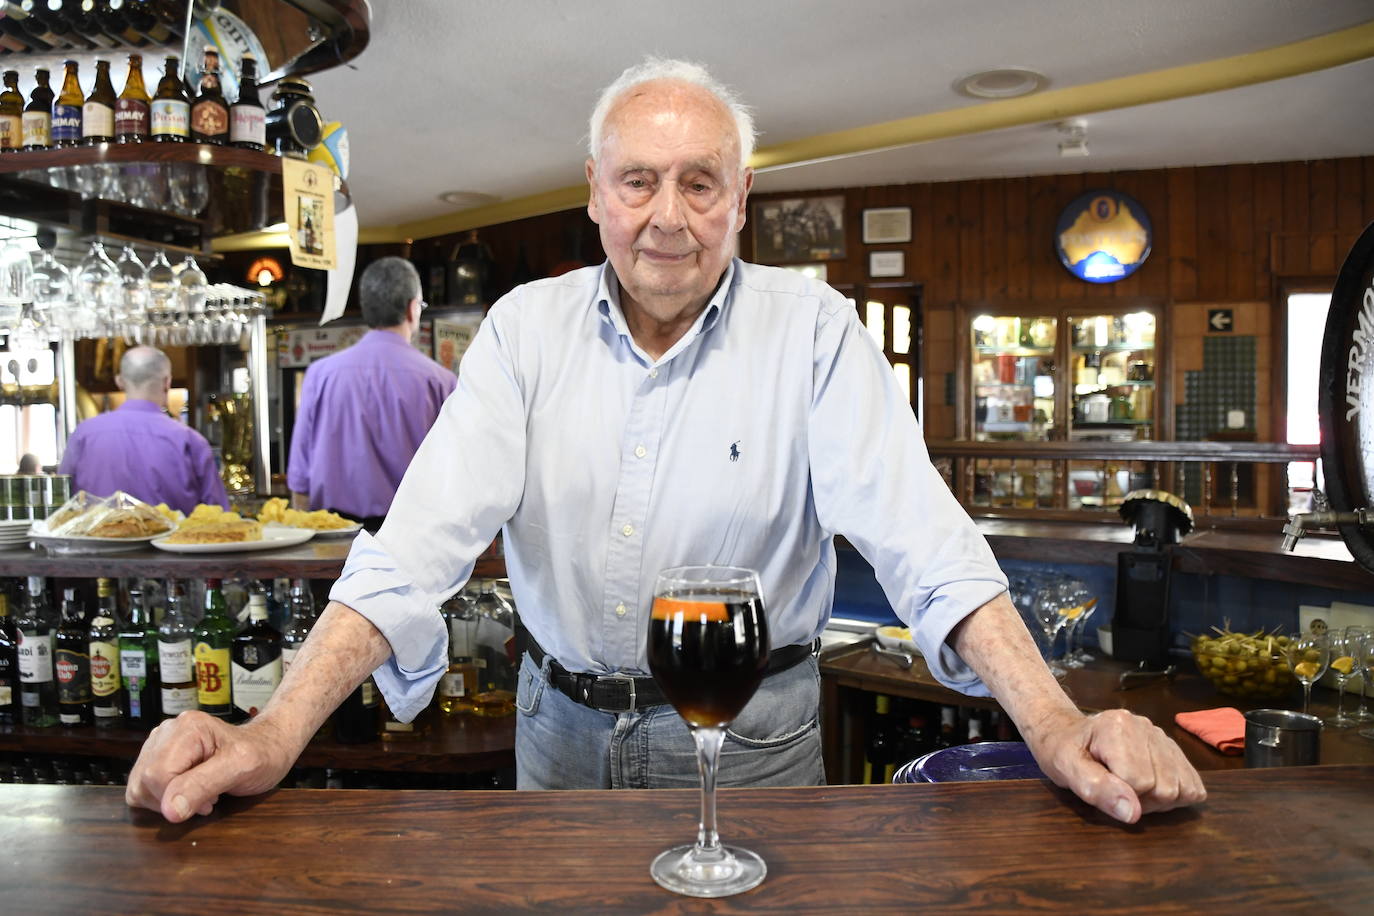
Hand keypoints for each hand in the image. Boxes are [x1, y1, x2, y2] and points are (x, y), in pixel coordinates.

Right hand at [125, 711, 295, 822]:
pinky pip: (143, 787)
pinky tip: (189, 792)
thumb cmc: (263, 753)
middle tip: (208, 796)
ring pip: (139, 787)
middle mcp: (168, 731)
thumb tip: (170, 810)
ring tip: (201, 792)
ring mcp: (161, 743)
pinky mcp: (158, 756)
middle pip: (144, 781)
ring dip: (168, 800)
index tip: (209, 800)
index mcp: (187, 728)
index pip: (157, 776)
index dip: (177, 798)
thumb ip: (204, 785)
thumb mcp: (242, 768)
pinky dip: (163, 798)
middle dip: (173, 799)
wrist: (270, 746)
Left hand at [1026, 707, 1206, 822]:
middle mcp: (1146, 727)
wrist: (1064, 732)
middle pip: (1166, 788)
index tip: (1101, 786)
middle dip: (1141, 800)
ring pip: (1183, 788)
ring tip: (1129, 787)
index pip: (1140, 782)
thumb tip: (1132, 814)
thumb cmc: (1061, 750)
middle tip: (1114, 789)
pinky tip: (1150, 786)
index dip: (1121, 795)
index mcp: (1119, 727)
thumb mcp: (1065, 769)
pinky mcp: (1172, 748)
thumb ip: (1096, 789)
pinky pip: (1193, 784)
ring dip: (1158, 799)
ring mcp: (1162, 736)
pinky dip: (1176, 794)